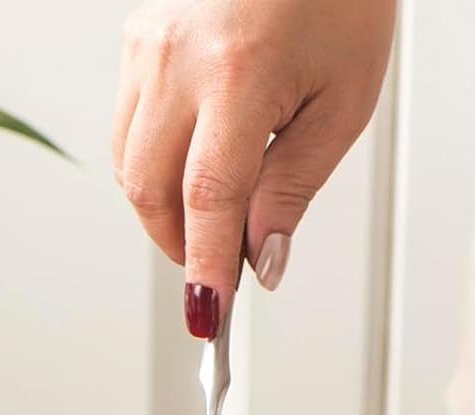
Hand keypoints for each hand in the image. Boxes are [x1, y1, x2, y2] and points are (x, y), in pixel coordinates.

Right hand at [112, 0, 395, 334]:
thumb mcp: (345, 97)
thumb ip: (295, 186)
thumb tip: (261, 260)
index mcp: (239, 70)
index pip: (208, 197)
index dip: (206, 264)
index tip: (207, 315)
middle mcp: (177, 56)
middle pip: (152, 192)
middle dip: (183, 242)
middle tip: (221, 265)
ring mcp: (147, 45)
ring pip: (130, 166)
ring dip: (166, 206)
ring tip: (216, 205)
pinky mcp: (135, 39)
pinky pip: (129, 128)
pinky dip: (156, 163)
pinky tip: (195, 156)